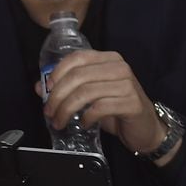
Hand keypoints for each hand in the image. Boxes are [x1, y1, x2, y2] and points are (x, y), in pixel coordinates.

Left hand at [34, 50, 169, 158]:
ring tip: (60, 121)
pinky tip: (84, 124)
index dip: (58, 72)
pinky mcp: (132, 103)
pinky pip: (100, 107)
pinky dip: (87, 117)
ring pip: (86, 92)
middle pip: (78, 76)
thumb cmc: (117, 110)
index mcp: (109, 59)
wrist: (145, 128)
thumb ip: (68, 89)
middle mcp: (120, 67)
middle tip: (49, 112)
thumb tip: (40, 87)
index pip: (78, 57)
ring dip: (67, 109)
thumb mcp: (91, 96)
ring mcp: (127, 84)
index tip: (47, 90)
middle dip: (58, 96)